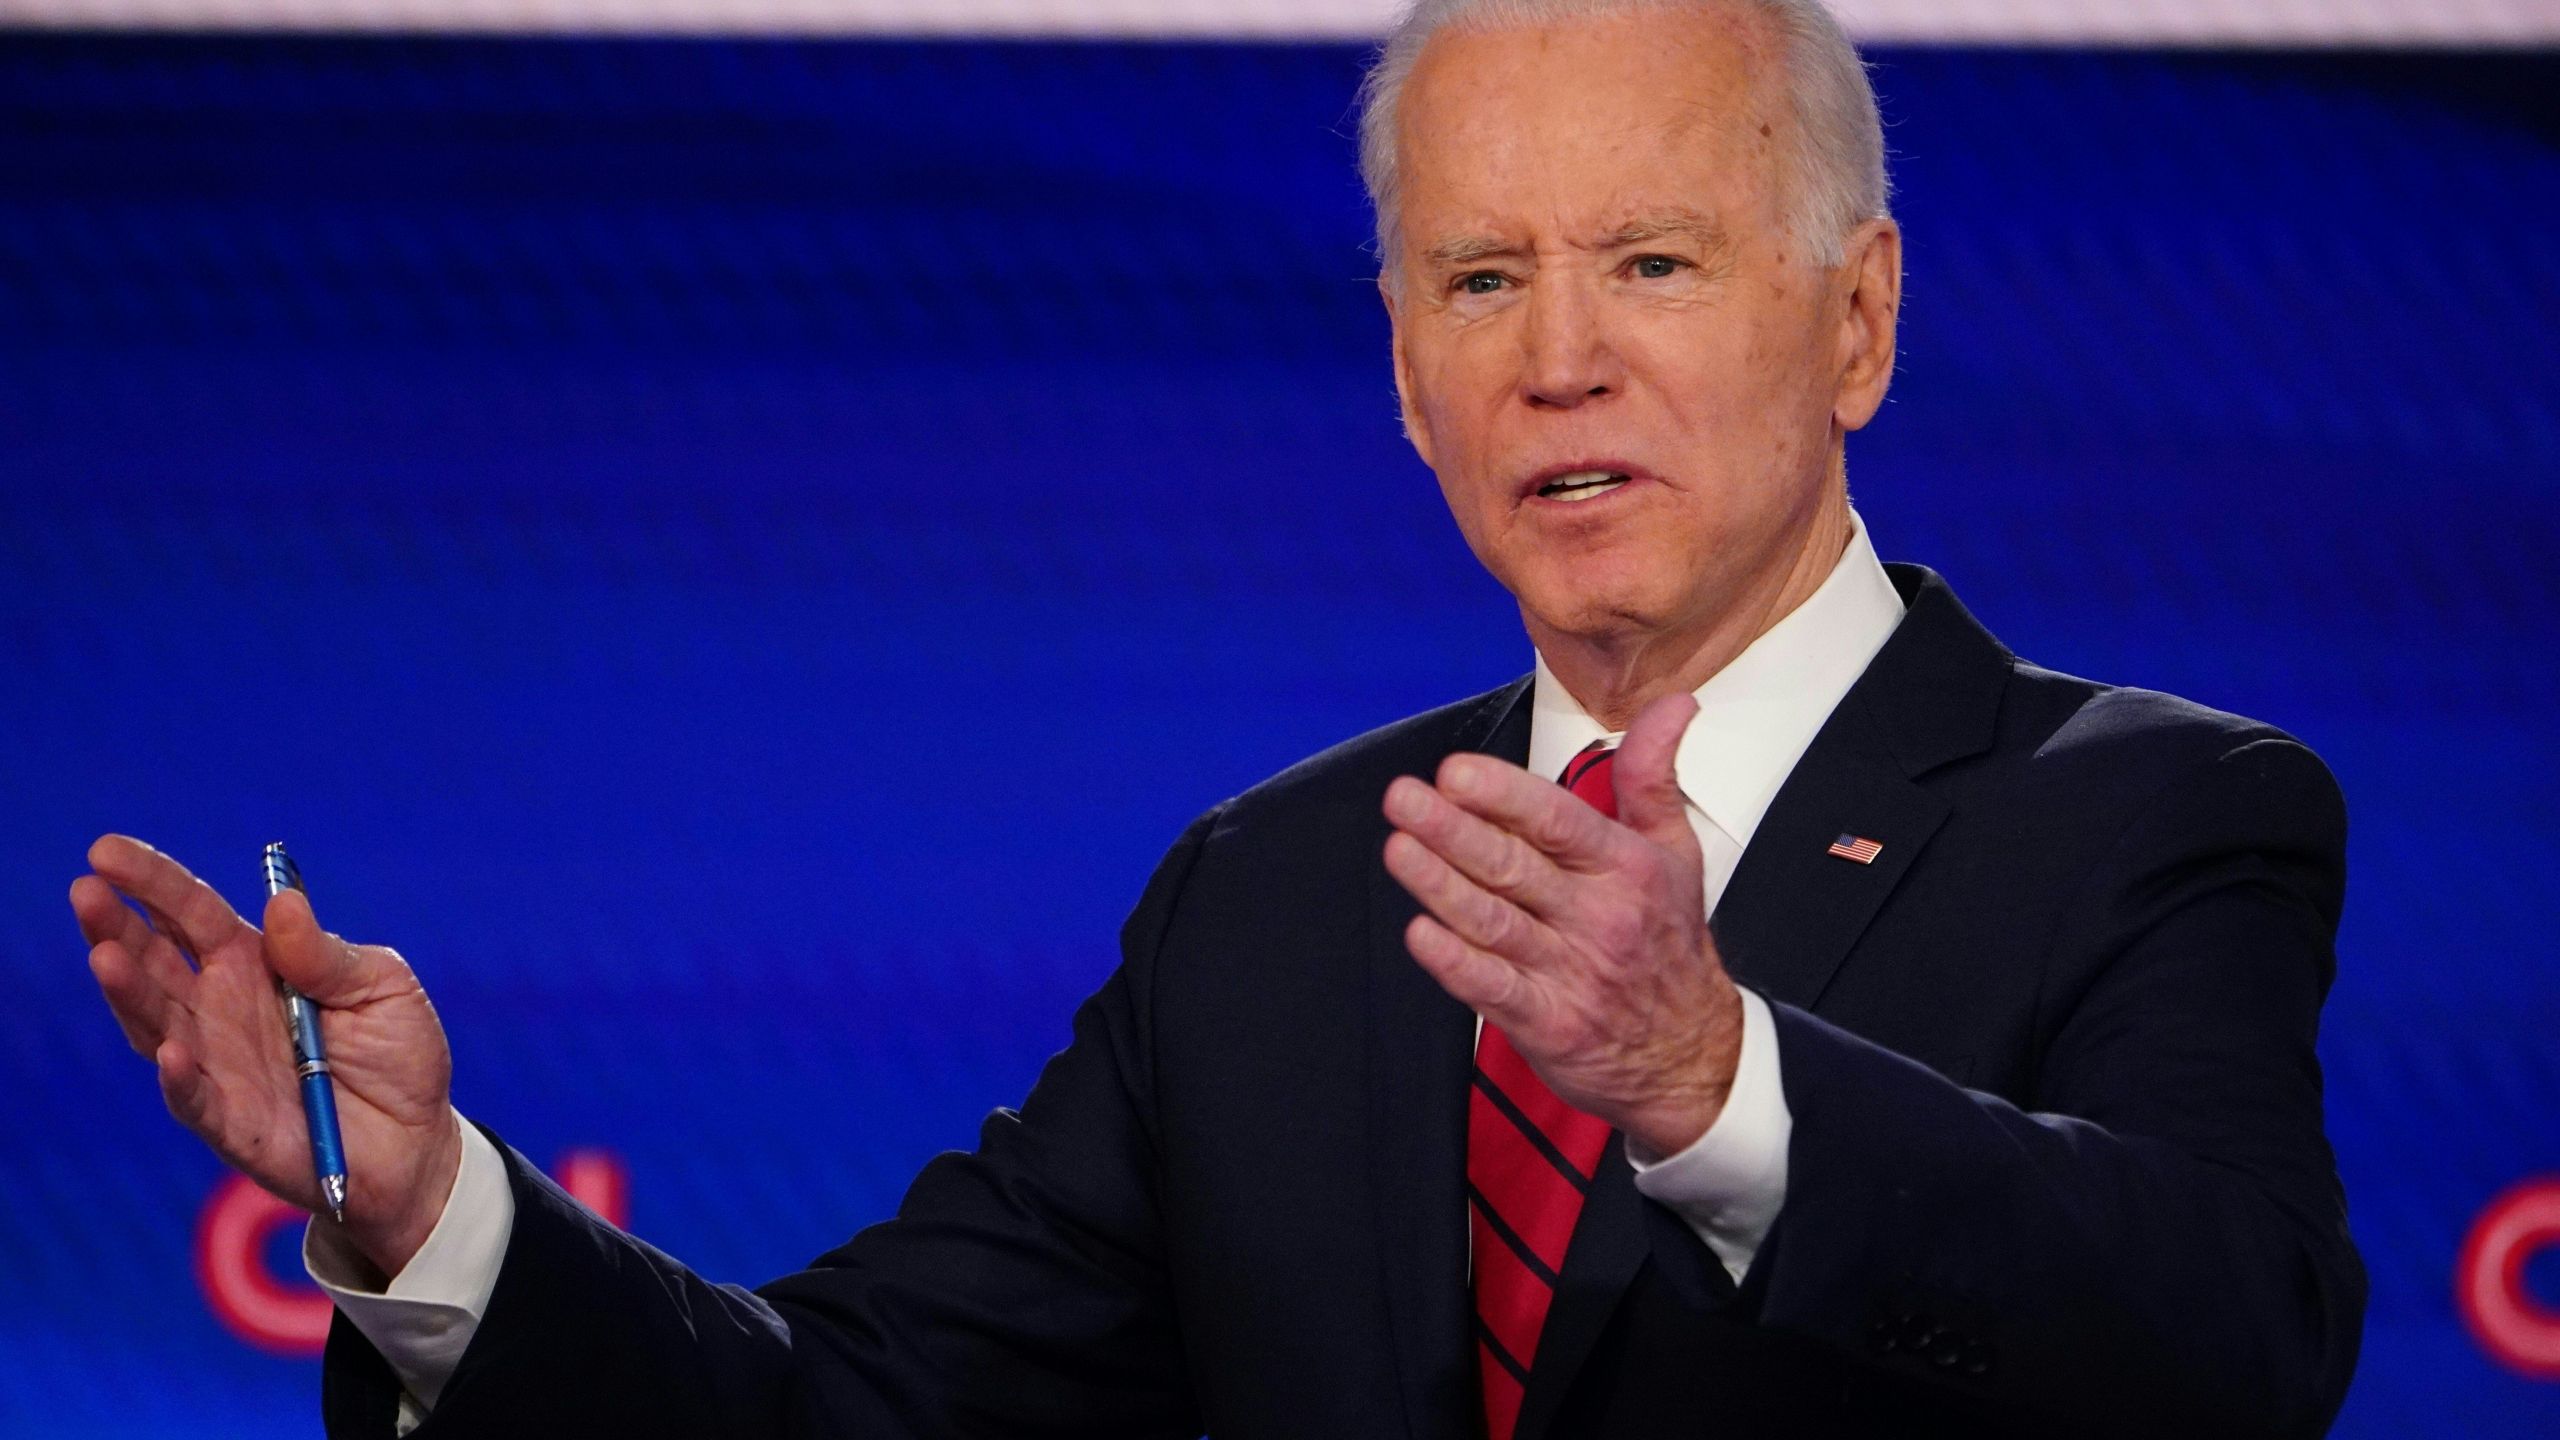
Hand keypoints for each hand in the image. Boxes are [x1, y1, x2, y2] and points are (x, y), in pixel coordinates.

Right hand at [72, 835, 461, 1277]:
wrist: (415, 1143)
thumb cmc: (397, 1052)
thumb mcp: (382, 986)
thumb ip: (328, 953)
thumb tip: (283, 905)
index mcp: (255, 962)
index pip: (190, 913)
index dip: (151, 881)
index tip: (106, 850)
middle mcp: (220, 1008)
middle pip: (154, 960)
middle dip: (116, 925)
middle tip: (85, 890)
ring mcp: (216, 1065)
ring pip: (156, 1023)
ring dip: (129, 991)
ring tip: (106, 955)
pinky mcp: (229, 1122)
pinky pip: (194, 1097)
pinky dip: (179, 1076)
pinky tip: (169, 1050)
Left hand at [1381, 694, 1742, 1158]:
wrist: (1691, 1055)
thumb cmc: (1670, 944)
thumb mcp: (1677, 852)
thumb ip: (1653, 776)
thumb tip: (1675, 705)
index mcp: (1625, 868)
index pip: (1558, 821)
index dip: (1504, 795)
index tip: (1457, 771)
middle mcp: (1598, 916)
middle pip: (1514, 866)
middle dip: (1452, 829)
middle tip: (1404, 799)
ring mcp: (1570, 971)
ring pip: (1493, 921)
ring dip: (1440, 884)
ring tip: (1399, 849)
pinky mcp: (1545, 1020)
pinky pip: (1492, 987)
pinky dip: (1454, 961)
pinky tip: (1420, 933)